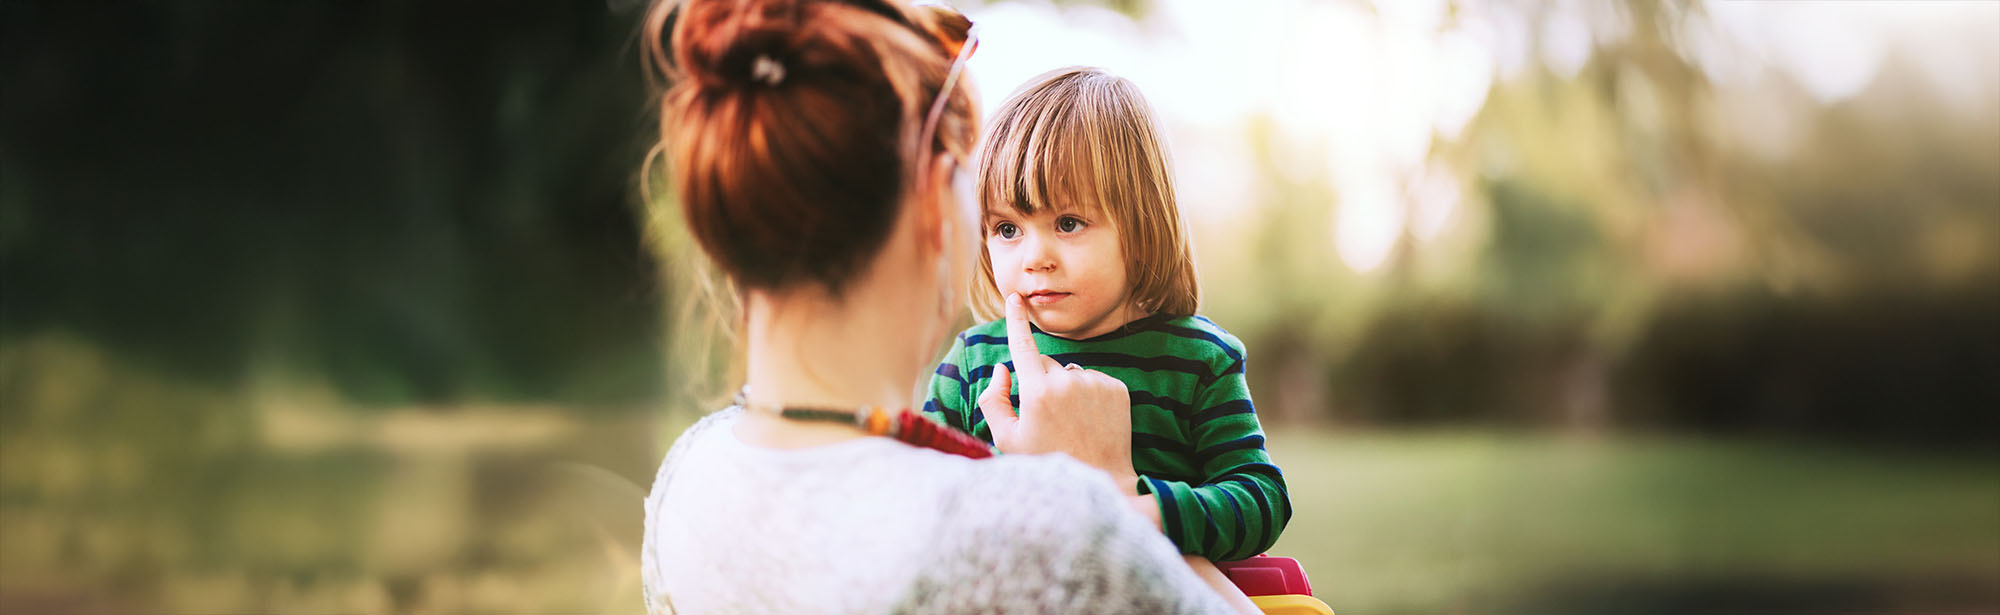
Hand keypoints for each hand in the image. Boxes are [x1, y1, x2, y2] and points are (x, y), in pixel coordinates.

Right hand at [977, 293, 1137, 488]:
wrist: (1101, 481)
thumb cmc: (1048, 462)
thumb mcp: (1007, 439)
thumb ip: (994, 400)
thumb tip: (1002, 368)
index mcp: (1037, 392)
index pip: (1022, 345)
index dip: (1016, 320)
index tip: (1016, 298)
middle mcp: (1068, 382)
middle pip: (1045, 365)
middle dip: (1040, 382)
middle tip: (1046, 418)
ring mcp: (1096, 383)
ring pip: (1071, 374)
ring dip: (1067, 389)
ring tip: (1071, 424)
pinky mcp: (1117, 389)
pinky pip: (1095, 380)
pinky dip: (1090, 395)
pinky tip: (1090, 421)